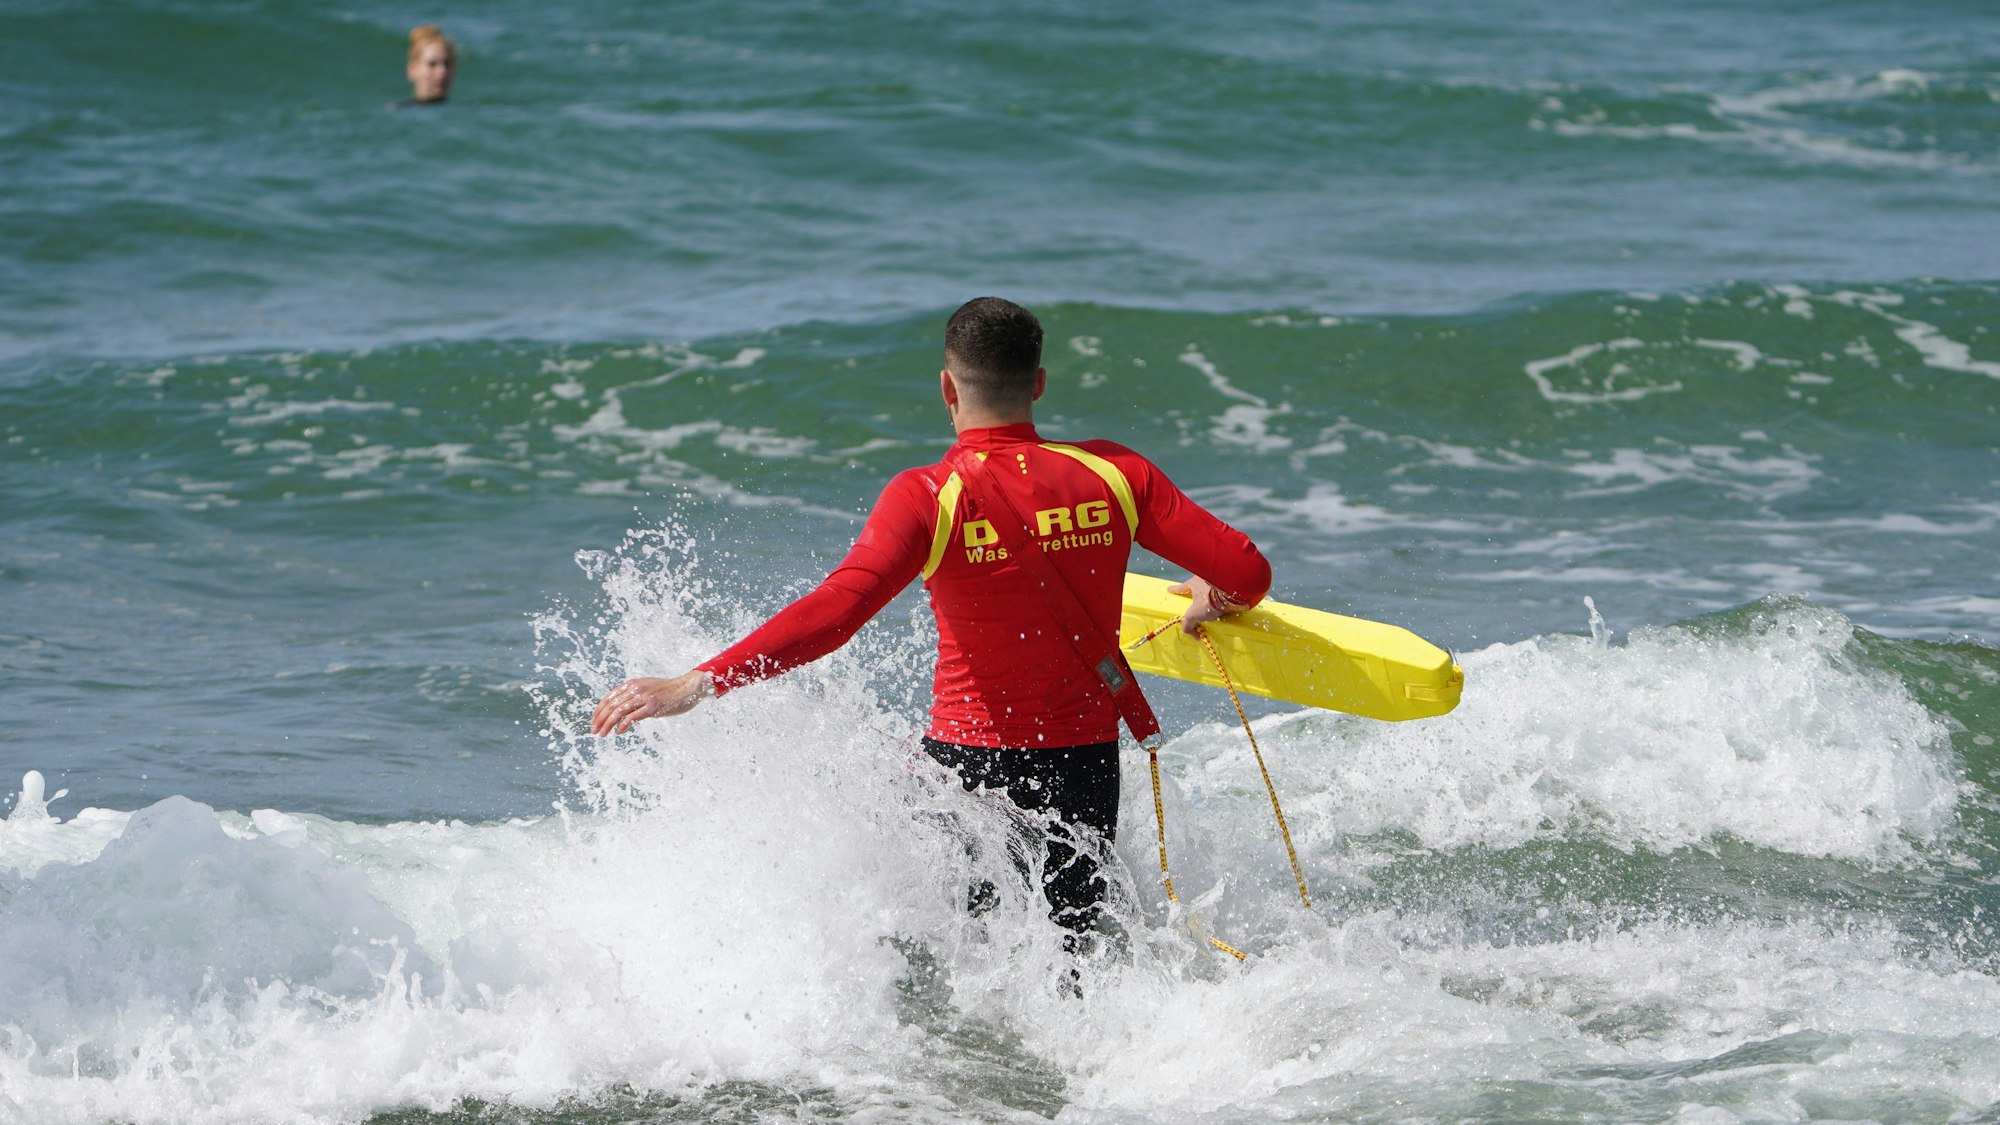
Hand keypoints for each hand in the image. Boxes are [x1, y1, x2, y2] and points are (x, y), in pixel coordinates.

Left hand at [590, 671, 711, 735]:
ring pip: (618, 711)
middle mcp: (636, 689)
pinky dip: (623, 725)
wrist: (686, 688)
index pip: (609, 697)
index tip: (594, 721)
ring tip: (602, 734)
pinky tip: (618, 732)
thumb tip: (621, 711)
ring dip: (607, 724)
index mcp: (632, 684)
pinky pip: (632, 717)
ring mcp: (644, 697)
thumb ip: (634, 696)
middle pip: (611, 705)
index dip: (598, 710)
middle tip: (594, 731)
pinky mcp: (652, 707)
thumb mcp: (647, 689)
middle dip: (599, 719)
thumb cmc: (667, 692)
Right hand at [1167, 576, 1233, 634]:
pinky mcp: (1228, 586)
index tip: (1169, 590)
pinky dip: (1220, 598)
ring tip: (1210, 604)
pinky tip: (1222, 605)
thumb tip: (1190, 633)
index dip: (1175, 590)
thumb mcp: (1193, 615)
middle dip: (1195, 592)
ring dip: (1209, 595)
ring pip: (1210, 588)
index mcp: (1194, 582)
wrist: (1231, 595)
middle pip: (1197, 586)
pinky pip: (1221, 592)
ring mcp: (1218, 581)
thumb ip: (1188, 624)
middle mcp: (1205, 578)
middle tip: (1193, 599)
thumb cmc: (1208, 601)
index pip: (1182, 587)